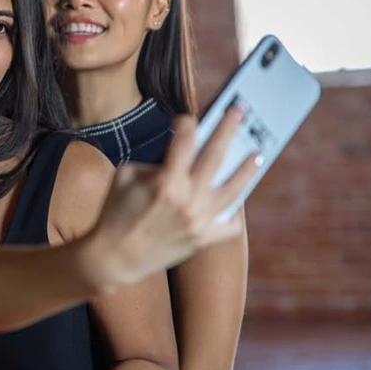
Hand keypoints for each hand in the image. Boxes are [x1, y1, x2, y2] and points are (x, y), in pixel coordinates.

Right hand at [92, 109, 258, 287]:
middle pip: (216, 156)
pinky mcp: (202, 240)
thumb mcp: (124, 176)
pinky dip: (233, 214)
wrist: (113, 257)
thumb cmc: (114, 212)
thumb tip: (179, 153)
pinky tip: (235, 201)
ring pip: (234, 191)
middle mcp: (187, 200)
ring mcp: (198, 222)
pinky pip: (229, 226)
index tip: (187, 119)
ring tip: (257, 155)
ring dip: (247, 170)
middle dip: (228, 130)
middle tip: (240, 112)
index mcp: (165, 182)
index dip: (186, 123)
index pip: (185, 141)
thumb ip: (153, 161)